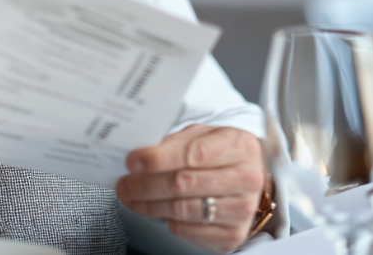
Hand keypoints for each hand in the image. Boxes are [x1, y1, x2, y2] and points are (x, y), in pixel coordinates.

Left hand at [115, 125, 264, 253]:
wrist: (247, 181)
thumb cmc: (221, 155)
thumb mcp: (203, 136)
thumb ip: (175, 143)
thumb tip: (140, 156)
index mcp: (240, 146)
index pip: (193, 154)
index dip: (158, 159)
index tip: (133, 161)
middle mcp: (247, 179)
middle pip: (183, 184)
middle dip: (145, 184)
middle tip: (124, 183)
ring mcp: (242, 210)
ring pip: (181, 209)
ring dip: (148, 205)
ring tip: (132, 196)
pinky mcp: (231, 235)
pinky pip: (186, 230)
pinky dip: (165, 220)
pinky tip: (157, 209)